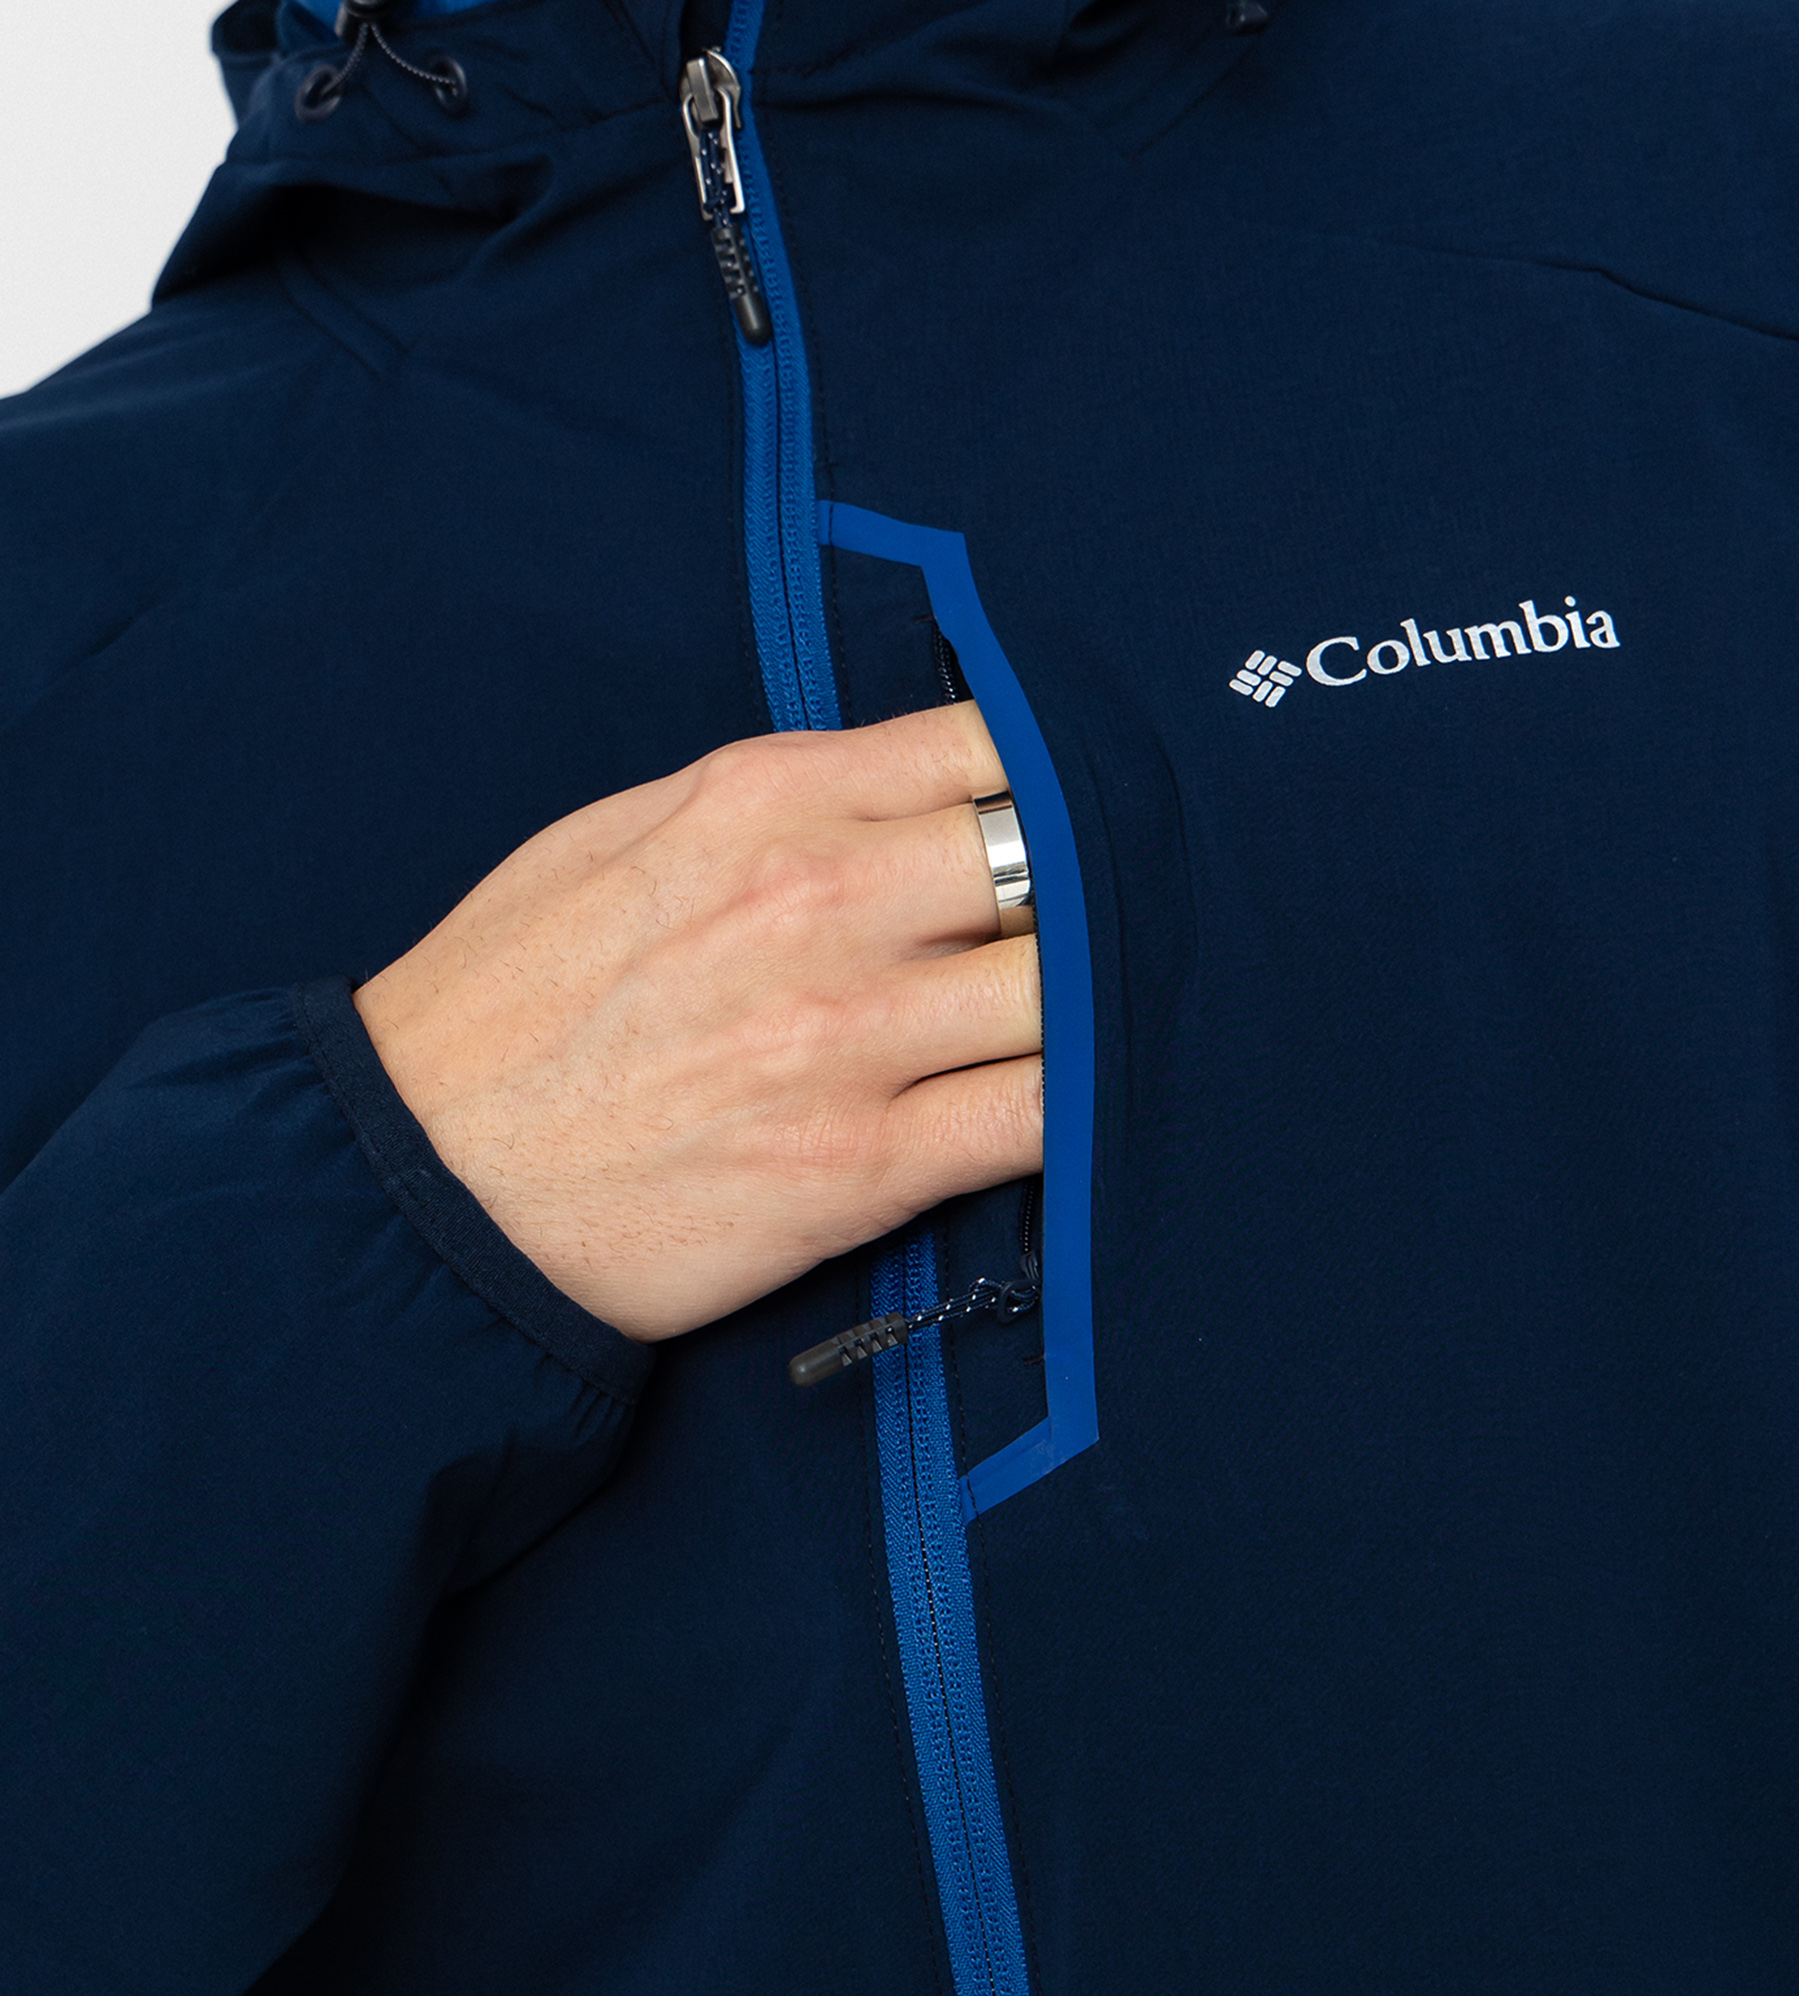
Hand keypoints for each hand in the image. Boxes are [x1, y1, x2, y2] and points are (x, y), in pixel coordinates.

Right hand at [354, 704, 1042, 1341]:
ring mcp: (850, 1037)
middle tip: (1115, 928)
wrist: (421, 1186)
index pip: (991, 745)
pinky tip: (1094, 1102)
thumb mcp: (618, 835)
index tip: (1084, 817)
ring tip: (1104, 1017)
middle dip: (1100, 890)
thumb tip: (901, 779)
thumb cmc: (506, 1007)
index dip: (1063, 778)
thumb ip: (772, 798)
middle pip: (1057, 859)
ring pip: (1070, 985)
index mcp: (764, 800)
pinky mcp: (863, 1166)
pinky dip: (1092, 1104)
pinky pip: (1042, 1117)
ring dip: (1105, 1001)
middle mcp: (823, 901)